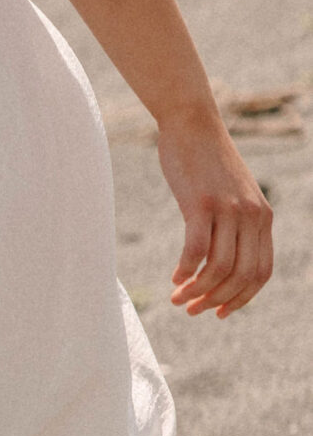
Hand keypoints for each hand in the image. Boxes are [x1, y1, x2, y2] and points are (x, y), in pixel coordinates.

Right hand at [157, 104, 271, 317]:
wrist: (192, 123)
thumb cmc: (206, 161)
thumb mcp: (232, 195)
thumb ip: (235, 223)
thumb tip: (220, 261)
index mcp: (262, 216)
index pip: (261, 272)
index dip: (241, 299)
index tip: (218, 312)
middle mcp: (251, 215)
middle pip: (241, 276)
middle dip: (217, 301)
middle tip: (192, 310)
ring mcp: (227, 209)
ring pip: (219, 268)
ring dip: (197, 291)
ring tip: (178, 298)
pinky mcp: (201, 203)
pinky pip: (196, 250)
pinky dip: (185, 270)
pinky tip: (174, 277)